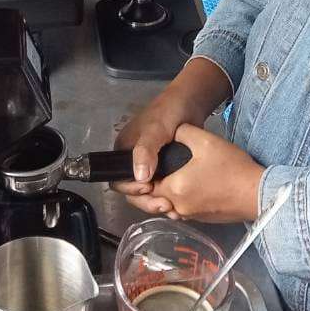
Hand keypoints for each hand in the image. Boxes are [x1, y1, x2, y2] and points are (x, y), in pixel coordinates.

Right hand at [113, 90, 207, 214]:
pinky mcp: (164, 170)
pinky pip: (161, 189)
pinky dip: (167, 197)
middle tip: (165, 204)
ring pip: (147, 193)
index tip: (148, 189)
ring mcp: (149, 166)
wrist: (191, 103)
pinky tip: (178, 204)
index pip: (118, 178)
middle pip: (132, 190)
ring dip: (157, 202)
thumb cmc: (168, 112)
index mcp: (123, 151)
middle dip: (146, 200)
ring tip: (173, 207)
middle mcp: (133, 161)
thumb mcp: (156, 129)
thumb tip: (140, 178)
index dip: (130, 188)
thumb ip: (146, 151)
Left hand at [148, 125, 264, 223]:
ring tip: (174, 177)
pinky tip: (191, 187)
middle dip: (154, 187)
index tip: (150, 164)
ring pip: (170, 207)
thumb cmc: (231, 167)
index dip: (145, 176)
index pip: (147, 186)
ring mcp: (192, 216)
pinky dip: (182, 201)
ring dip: (167, 196)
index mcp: (174, 189)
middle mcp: (179, 207)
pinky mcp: (204, 221)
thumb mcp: (206, 141)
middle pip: (155, 199)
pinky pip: (184, 212)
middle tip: (159, 170)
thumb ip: (183, 133)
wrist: (257, 193)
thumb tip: (172, 131)